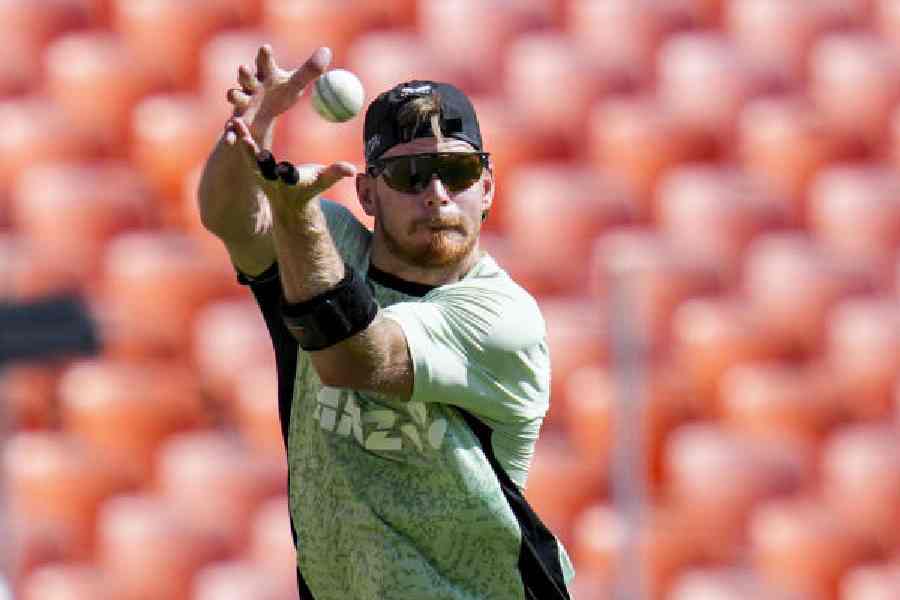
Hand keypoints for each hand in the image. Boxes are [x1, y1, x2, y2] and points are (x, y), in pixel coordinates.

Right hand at [224, 45, 331, 142]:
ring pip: (236, 96)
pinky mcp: (237, 119)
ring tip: (235, 96)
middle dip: (245, 73)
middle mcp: (250, 85)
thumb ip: (309, 70)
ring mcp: (242, 101)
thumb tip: (327, 51)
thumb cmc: (280, 94)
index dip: (264, 56)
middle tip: (244, 69)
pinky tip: (230, 140)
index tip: (266, 48)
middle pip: (246, 76)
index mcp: (265, 74)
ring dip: (235, 95)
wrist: (264, 114)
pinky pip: (232, 127)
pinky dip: (230, 133)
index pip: (265, 62)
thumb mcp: (295, 85)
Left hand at [226, 117, 355, 216]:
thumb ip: (336, 174)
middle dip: (255, 155)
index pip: (288, 177)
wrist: (289, 204)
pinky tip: (235, 122)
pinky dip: (241, 136)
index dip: (284, 171)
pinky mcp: (253, 168)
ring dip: (242, 139)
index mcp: (290, 183)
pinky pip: (245, 151)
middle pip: (263, 167)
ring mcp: (260, 175)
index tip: (281, 165)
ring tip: (235, 121)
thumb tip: (352, 170)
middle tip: (247, 140)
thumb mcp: (323, 182)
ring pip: (248, 157)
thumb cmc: (310, 189)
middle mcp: (272, 180)